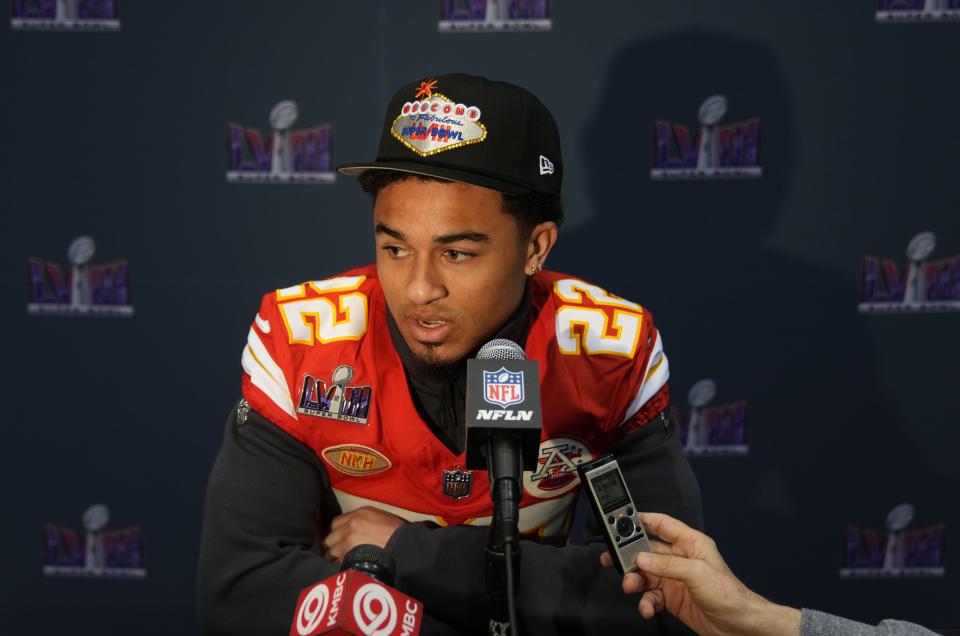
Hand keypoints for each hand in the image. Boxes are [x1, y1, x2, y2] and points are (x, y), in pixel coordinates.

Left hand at [322, 506, 405, 562]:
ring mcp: (349, 543)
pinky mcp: (352, 557)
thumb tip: (351, 528)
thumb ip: (361, 519)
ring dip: (335, 557)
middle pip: (330, 538)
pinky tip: (348, 566)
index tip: (338, 538)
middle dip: (332, 545)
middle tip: (337, 551)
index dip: (336, 532)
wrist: (404, 544)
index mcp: (358, 514)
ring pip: (332, 552)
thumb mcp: (379, 516)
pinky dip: (342, 565)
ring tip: (342, 561)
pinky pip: (340, 562)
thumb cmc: (396, 531)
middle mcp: (350, 526)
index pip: (335, 523)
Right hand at [600, 513, 801, 635]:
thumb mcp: (697, 573)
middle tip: (612, 557)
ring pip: (646, 574)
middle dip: (629, 555)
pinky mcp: (673, 598)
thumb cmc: (729, 594)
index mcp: (690, 544)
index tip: (622, 519)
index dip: (643, 520)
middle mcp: (681, 559)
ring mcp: (675, 579)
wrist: (740, 626)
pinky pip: (652, 596)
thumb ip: (667, 564)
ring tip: (630, 586)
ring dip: (635, 580)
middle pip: (648, 551)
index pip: (663, 525)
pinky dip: (646, 602)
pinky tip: (647, 608)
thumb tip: (642, 558)